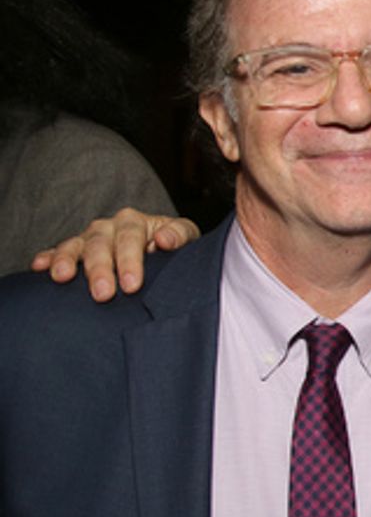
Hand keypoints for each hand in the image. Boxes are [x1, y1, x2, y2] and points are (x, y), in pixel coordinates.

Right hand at [30, 208, 200, 301]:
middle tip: (102, 294)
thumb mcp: (186, 238)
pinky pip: (58, 251)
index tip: (132, 285)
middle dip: (100, 269)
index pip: (131, 239)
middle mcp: (109, 227)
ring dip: (68, 260)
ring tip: (62, 277)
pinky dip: (48, 257)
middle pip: (100, 245)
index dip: (130, 261)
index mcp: (136, 222)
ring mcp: (90, 238)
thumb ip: (179, 235)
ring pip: (75, 246)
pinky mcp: (76, 251)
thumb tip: (164, 240)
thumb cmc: (174, 246)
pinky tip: (39, 267)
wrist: (161, 249)